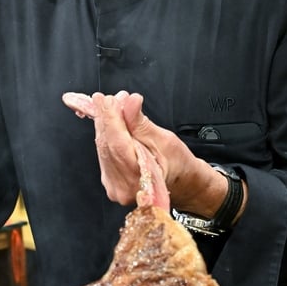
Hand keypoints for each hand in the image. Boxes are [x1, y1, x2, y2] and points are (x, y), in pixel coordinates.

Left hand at [62, 91, 230, 215]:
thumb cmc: (178, 164)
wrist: (183, 183)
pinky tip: (112, 122)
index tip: (107, 99)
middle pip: (107, 145)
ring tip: (114, 106)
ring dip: (106, 124)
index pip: (117, 144)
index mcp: (139, 179)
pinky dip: (108, 135)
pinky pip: (104, 153)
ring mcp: (114, 186)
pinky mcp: (110, 180)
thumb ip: (142, 123)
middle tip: (112, 98)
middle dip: (108, 117)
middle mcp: (122, 187)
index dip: (110, 118)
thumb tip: (129, 102)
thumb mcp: (165, 140)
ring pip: (103, 147)